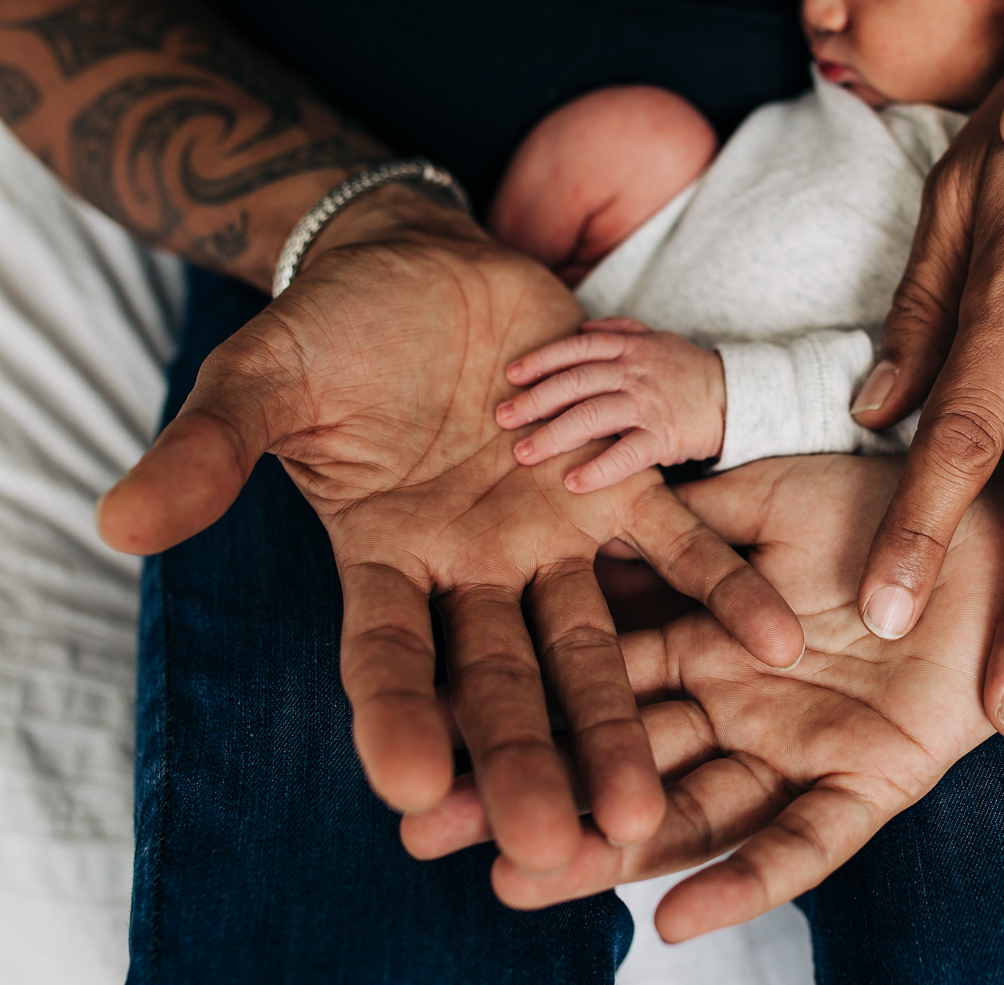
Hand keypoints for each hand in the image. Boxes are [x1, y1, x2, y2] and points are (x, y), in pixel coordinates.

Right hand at [96, 188, 801, 873]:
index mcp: (383, 560)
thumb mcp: (261, 383)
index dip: (397, 721)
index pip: (387, 659)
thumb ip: (209, 451)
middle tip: (565, 847)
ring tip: (654, 803)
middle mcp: (472, 571)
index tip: (416, 791)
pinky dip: (722, 590)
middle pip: (501, 682)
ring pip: (592, 643)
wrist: (423, 269)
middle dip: (530, 761)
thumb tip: (117, 520)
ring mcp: (550, 536)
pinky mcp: (617, 484)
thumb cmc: (334, 331)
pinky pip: (678, 548)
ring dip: (624, 718)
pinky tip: (773, 641)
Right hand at [403, 442, 1003, 939]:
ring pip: (689, 814)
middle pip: (616, 761)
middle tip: (428, 831)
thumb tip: (577, 519)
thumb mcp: (768, 497)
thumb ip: (684, 517)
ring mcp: (797, 749)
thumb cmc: (887, 504)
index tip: (424, 735)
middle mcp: (733, 705)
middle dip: (528, 794)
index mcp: (702, 639)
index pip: (588, 680)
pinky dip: (745, 880)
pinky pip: (803, 843)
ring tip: (520, 880)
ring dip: (609, 850)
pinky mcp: (870, 783)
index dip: (512, 706)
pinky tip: (676, 915)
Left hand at [498, 317, 727, 491]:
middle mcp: (634, 373)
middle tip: (502, 418)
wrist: (738, 395)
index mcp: (629, 348)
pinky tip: (573, 482)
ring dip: (553, 436)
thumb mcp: (657, 339)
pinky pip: (627, 454)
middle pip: (575, 383)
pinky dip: (599, 469)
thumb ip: (619, 330)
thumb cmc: (689, 371)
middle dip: (534, 401)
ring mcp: (648, 405)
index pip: (576, 349)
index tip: (512, 376)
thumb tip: (581, 327)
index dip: (541, 360)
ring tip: (523, 454)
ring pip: (592, 417)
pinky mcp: (664, 437)